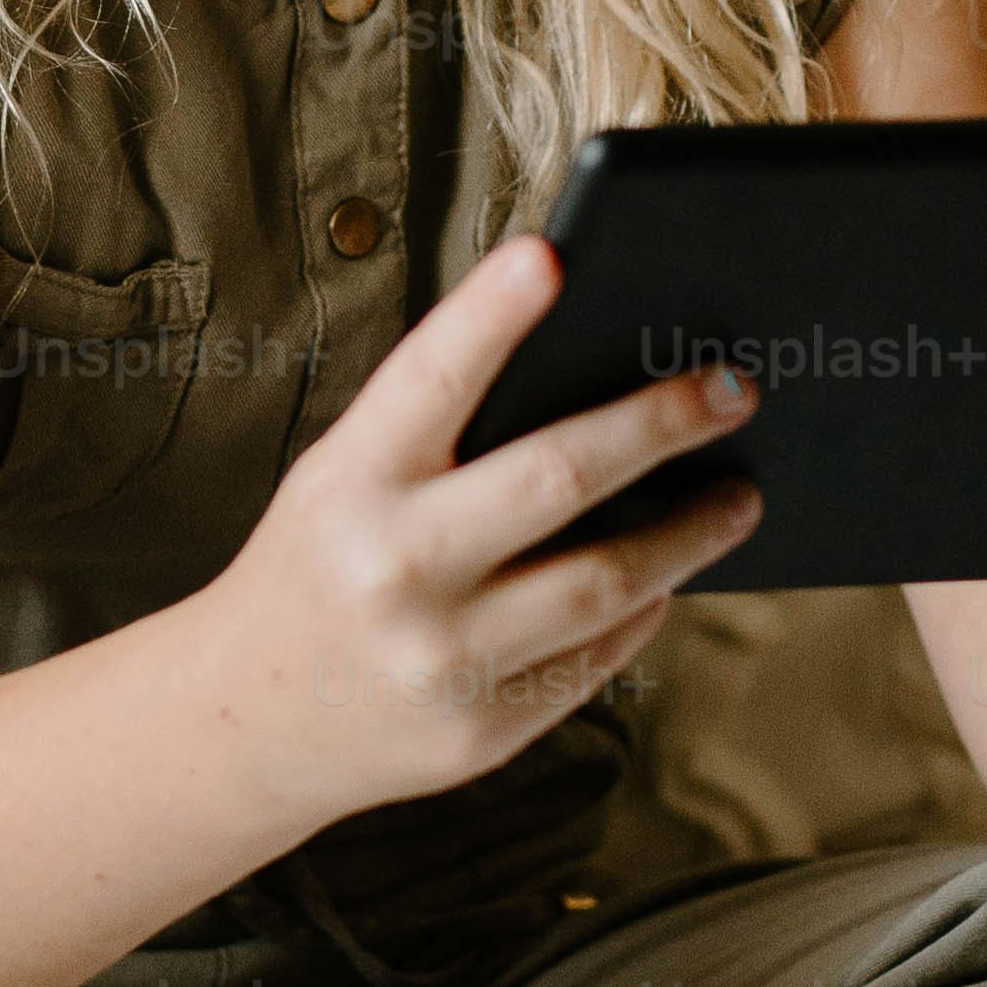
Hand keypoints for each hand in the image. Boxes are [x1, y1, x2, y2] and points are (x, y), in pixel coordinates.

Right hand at [190, 234, 764, 830]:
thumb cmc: (320, 566)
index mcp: (348, 485)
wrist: (248, 722)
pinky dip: (640, 610)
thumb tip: (597, 380)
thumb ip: (437, 436)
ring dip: (690, 534)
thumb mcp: (340, 483)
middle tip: (735, 388)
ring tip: (738, 496)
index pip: (429, 379)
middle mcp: (391, 568)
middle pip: (558, 477)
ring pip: (605, 582)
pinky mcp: (478, 732)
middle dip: (661, 424)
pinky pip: (593, 657)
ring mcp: (438, 659)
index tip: (553, 254)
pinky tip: (666, 578)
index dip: (489, 315)